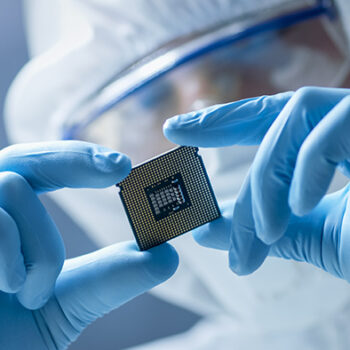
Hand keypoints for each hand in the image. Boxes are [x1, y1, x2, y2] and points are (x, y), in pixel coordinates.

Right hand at [0, 141, 177, 349]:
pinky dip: (14, 260)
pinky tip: (7, 293)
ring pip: (12, 188)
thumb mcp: (65, 304)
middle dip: (73, 158)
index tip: (123, 165)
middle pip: (20, 159)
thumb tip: (167, 256)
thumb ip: (109, 277)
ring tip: (34, 294)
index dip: (75, 158)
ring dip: (42, 247)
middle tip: (120, 167)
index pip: (35, 169)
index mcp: (2, 224)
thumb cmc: (10, 340)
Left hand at [163, 86, 349, 280]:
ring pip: (296, 121)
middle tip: (197, 195)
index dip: (223, 119)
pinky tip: (292, 211)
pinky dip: (305, 169)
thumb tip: (206, 231)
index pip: (270, 120)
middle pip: (277, 117)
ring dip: (265, 182)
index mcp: (334, 146)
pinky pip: (335, 128)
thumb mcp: (320, 239)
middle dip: (227, 137)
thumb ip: (265, 230)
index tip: (176, 127)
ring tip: (255, 239)